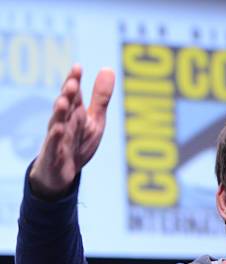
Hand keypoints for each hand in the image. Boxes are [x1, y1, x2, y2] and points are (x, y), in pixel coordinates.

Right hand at [29, 64, 114, 198]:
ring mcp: (58, 137)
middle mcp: (64, 122)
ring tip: (63, 101)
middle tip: (73, 82)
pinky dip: (55, 137)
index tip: (78, 67)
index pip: (74, 94)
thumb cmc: (78, 141)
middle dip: (68, 94)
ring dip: (60, 111)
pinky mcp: (54, 154)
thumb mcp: (95, 119)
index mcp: (74, 112)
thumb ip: (100, 96)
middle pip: (66, 105)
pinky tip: (57, 129)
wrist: (62, 172)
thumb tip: (108, 68)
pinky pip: (54, 145)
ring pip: (58, 122)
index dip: (74, 80)